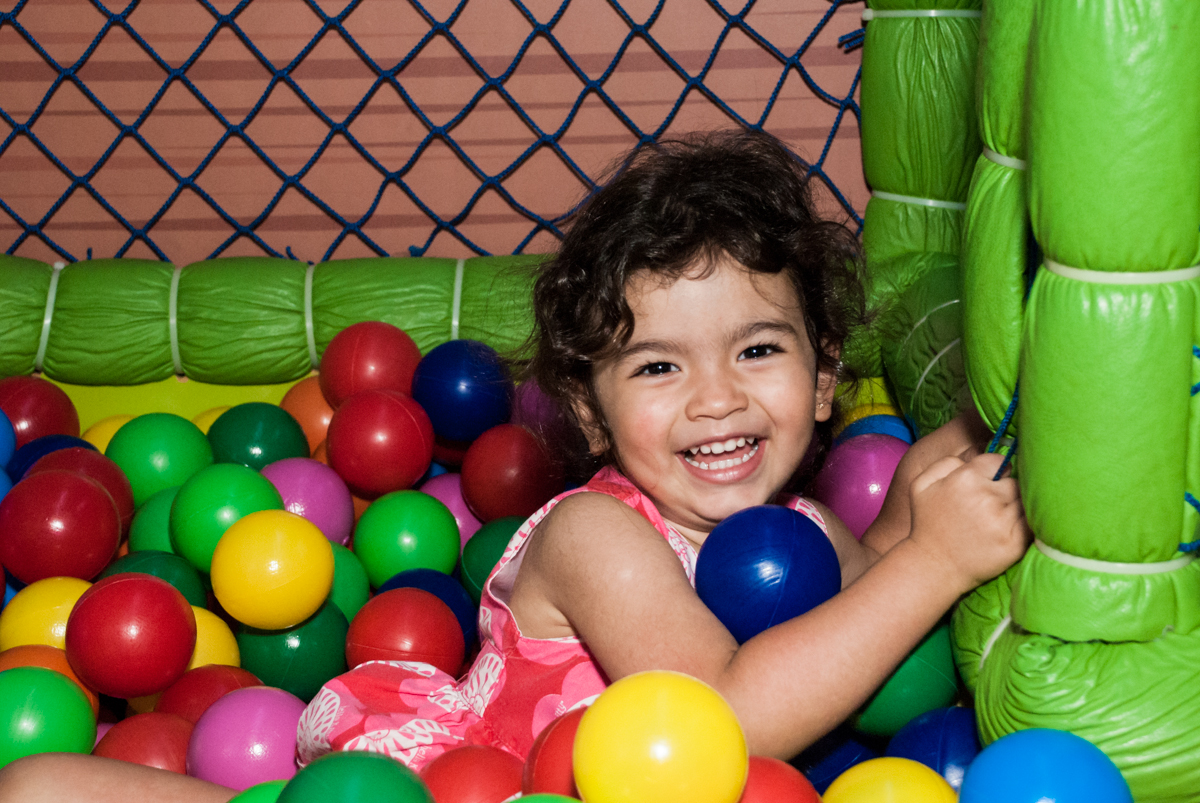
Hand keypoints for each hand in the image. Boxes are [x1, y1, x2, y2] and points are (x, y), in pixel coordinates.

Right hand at [907, 452, 1030, 593]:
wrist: (934, 567)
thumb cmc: (927, 524)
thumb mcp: (920, 485)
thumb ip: (945, 462)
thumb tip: (974, 458)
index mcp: (965, 479)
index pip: (998, 461)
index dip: (994, 471)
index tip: (989, 482)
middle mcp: (986, 497)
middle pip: (1014, 481)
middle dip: (1006, 489)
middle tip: (993, 503)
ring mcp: (1003, 521)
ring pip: (1024, 501)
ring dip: (1016, 506)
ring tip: (1000, 517)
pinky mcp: (1015, 543)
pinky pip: (1033, 522)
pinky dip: (1027, 523)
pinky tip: (1012, 527)